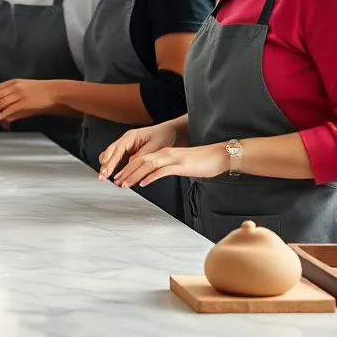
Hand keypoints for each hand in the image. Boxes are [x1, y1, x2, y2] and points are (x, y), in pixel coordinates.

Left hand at [0, 79, 55, 123]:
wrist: (54, 92)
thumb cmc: (39, 92)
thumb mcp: (23, 90)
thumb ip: (11, 98)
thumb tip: (2, 112)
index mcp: (12, 82)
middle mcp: (14, 87)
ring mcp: (19, 95)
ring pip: (0, 102)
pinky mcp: (25, 103)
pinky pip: (11, 109)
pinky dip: (3, 114)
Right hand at [97, 122, 179, 180]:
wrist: (170, 133)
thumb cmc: (163, 136)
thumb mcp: (155, 146)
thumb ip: (142, 155)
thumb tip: (131, 163)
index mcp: (131, 136)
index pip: (117, 149)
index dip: (110, 161)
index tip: (106, 171)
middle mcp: (126, 140)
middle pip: (109, 152)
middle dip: (105, 165)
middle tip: (102, 177)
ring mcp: (126, 146)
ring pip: (111, 155)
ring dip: (107, 166)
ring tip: (105, 177)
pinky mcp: (128, 152)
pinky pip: (117, 159)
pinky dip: (113, 167)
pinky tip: (113, 174)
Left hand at [110, 143, 227, 188]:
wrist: (220, 156)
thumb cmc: (202, 162)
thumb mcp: (180, 165)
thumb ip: (167, 168)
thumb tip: (155, 175)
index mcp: (165, 153)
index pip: (142, 159)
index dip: (128, 168)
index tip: (120, 177)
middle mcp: (166, 153)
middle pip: (140, 161)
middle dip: (126, 171)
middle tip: (116, 181)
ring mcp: (173, 159)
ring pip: (147, 165)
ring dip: (134, 175)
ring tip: (124, 183)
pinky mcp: (181, 165)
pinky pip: (162, 170)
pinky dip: (150, 177)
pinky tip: (143, 183)